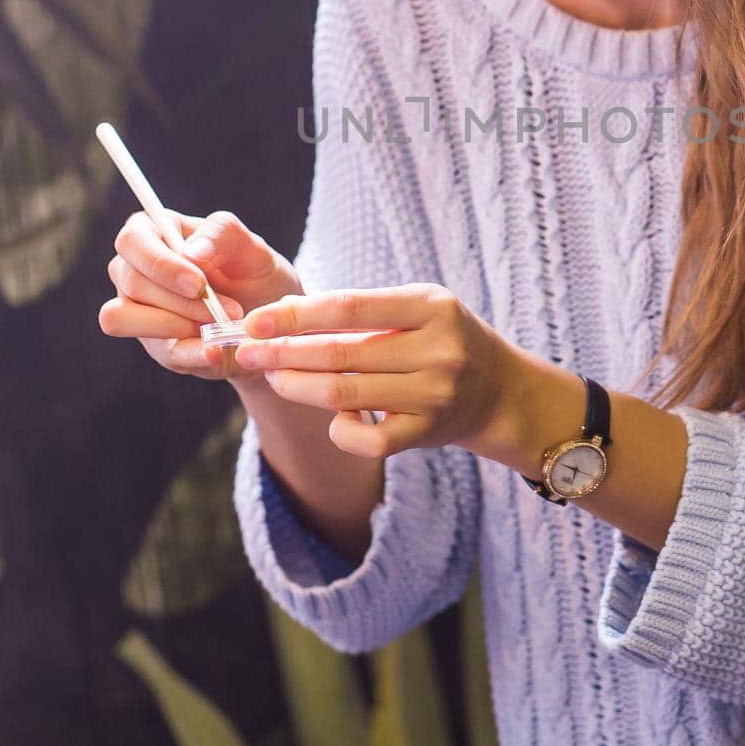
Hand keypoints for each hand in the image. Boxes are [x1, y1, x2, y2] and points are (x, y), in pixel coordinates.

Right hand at [100, 207, 301, 391]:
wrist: (268, 316)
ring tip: (221, 327)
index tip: (198, 284)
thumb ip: (222, 234)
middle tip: (230, 309)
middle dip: (182, 301)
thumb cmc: (251, 270)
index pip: (131, 241)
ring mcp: (137, 309)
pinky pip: (158, 351)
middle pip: (132, 283)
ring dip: (176, 325)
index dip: (160, 264)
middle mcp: (133, 270)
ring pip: (124, 318)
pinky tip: (217, 350)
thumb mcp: (249, 245)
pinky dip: (190, 353)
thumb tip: (192, 251)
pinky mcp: (154, 344)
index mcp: (152, 233)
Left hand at [230, 283, 528, 457]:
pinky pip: (368, 439)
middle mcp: (436, 349)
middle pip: (341, 354)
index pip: (350, 307)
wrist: (500, 391)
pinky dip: (340, 429)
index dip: (297, 315)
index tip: (257, 319)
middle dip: (284, 353)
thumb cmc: (442, 340)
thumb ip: (361, 312)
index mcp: (430, 306)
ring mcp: (434, 394)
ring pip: (346, 395)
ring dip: (298, 387)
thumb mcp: (416, 310)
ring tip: (272, 377)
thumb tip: (283, 314)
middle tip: (245, 352)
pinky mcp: (428, 433)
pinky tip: (330, 417)